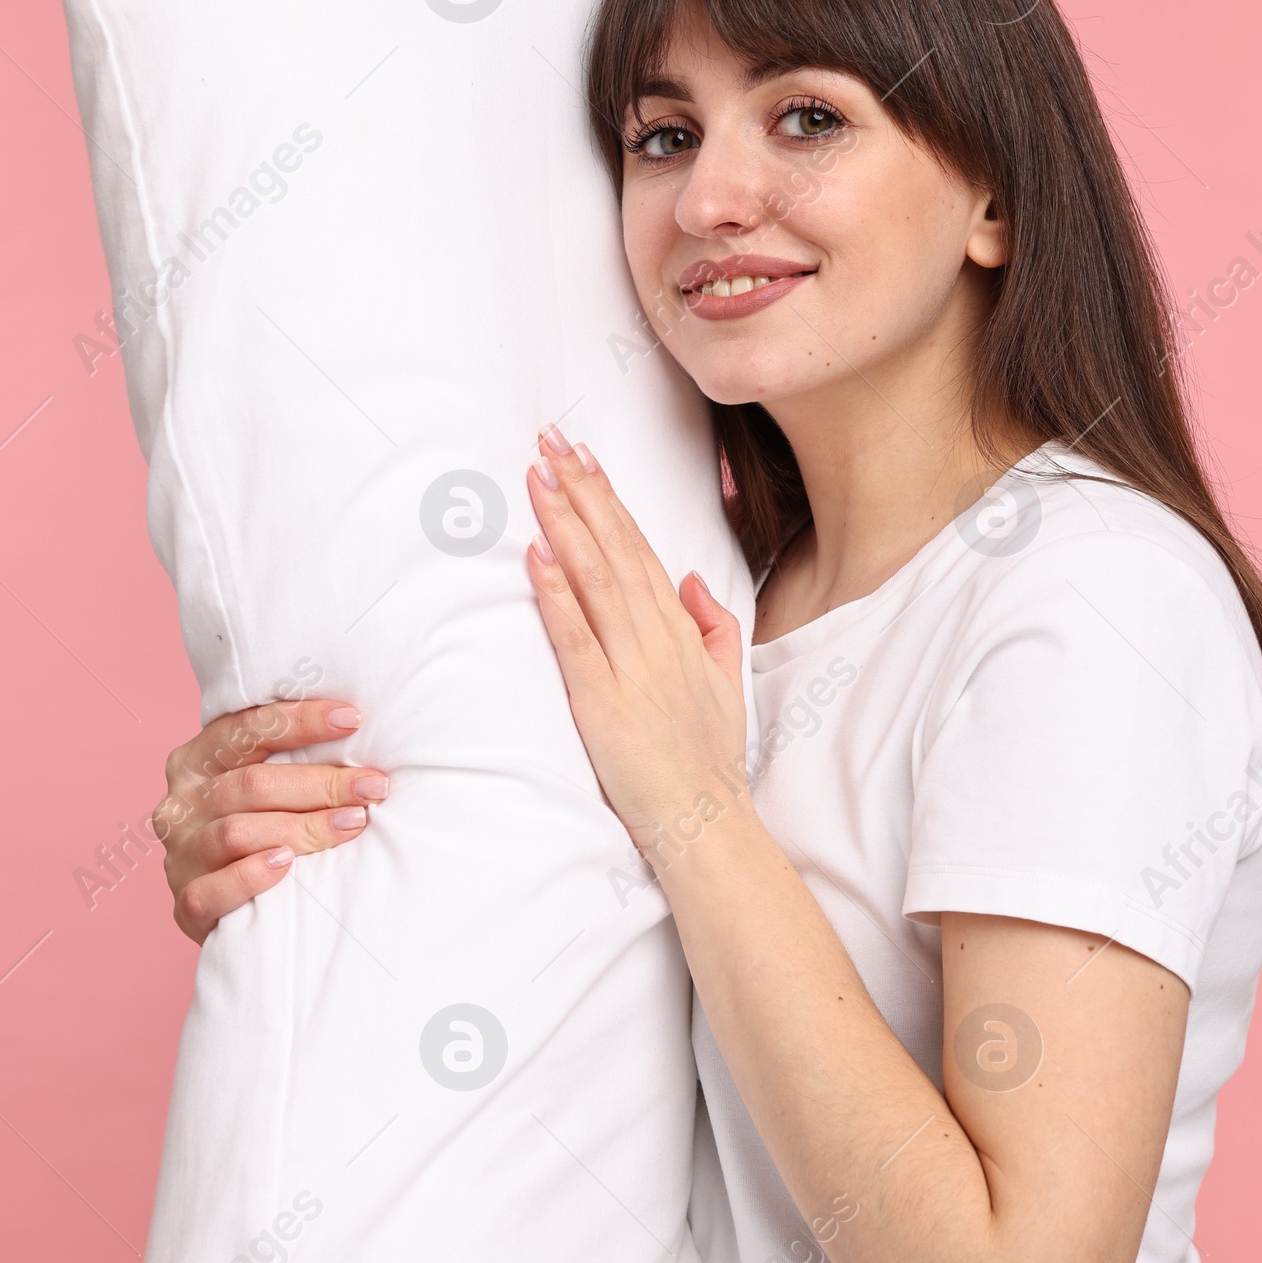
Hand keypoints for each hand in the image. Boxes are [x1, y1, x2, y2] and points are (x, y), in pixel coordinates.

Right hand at [153, 698, 388, 943]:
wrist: (229, 911)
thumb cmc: (259, 833)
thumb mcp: (261, 791)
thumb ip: (288, 764)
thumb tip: (357, 735)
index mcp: (196, 762)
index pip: (245, 730)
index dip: (300, 721)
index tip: (353, 719)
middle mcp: (182, 804)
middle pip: (252, 784)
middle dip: (321, 783)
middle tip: (373, 787)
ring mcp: (180, 855)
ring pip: (237, 833)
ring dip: (302, 828)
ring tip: (352, 824)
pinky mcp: (187, 903)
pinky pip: (213, 890)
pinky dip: (251, 876)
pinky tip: (286, 865)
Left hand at [526, 426, 747, 870]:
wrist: (705, 821)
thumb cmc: (708, 759)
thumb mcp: (725, 682)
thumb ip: (712, 625)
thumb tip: (688, 578)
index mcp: (680, 631)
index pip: (640, 549)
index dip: (610, 500)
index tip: (584, 457)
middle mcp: (657, 639)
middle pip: (614, 550)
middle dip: (581, 491)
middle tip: (550, 440)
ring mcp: (630, 668)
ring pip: (594, 581)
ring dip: (565, 524)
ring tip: (539, 476)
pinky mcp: (602, 702)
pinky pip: (575, 638)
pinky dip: (555, 593)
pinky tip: (536, 553)